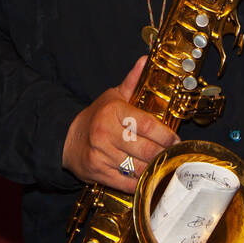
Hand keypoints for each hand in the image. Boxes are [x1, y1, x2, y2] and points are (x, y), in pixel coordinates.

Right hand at [61, 56, 179, 191]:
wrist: (67, 139)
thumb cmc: (96, 117)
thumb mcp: (113, 96)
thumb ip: (132, 81)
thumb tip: (145, 60)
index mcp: (113, 112)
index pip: (147, 125)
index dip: (166, 135)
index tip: (175, 139)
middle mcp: (105, 133)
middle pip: (146, 148)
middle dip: (163, 153)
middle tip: (172, 153)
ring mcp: (101, 155)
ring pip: (138, 167)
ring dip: (153, 168)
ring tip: (162, 164)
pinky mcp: (98, 173)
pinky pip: (127, 182)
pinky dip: (140, 182)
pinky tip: (147, 177)